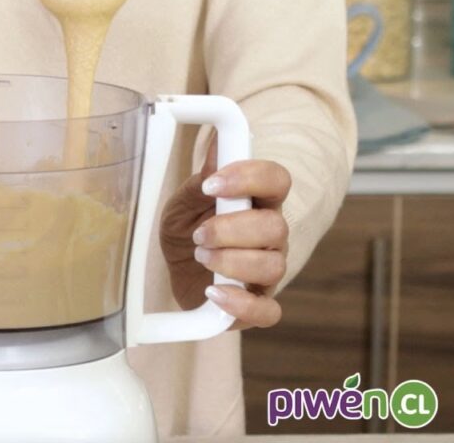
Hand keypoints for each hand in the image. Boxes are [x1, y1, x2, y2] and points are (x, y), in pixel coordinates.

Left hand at [159, 138, 290, 329]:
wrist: (176, 270)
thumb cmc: (187, 229)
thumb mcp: (185, 202)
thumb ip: (203, 179)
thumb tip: (217, 141)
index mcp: (258, 202)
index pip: (278, 180)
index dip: (250, 178)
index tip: (212, 185)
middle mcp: (271, 236)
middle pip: (276, 226)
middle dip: (231, 229)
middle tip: (198, 233)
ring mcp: (267, 271)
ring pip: (272, 266)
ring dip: (231, 261)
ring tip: (201, 256)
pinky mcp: (257, 304)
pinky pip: (267, 312)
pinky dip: (241, 304)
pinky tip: (214, 292)